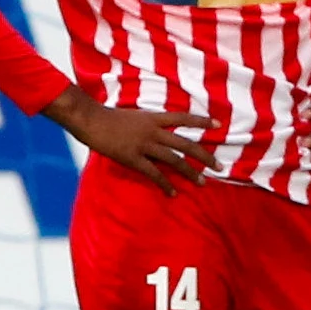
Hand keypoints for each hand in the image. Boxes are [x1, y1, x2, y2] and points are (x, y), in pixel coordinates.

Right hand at [47, 89, 210, 190]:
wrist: (90, 119)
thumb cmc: (108, 117)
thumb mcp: (134, 116)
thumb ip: (148, 124)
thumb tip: (158, 132)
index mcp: (153, 118)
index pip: (183, 118)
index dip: (201, 122)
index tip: (219, 125)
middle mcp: (153, 131)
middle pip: (186, 144)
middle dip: (204, 156)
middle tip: (219, 166)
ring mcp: (144, 145)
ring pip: (174, 160)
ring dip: (190, 172)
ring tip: (202, 182)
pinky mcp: (133, 158)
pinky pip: (153, 174)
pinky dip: (165, 184)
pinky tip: (173, 193)